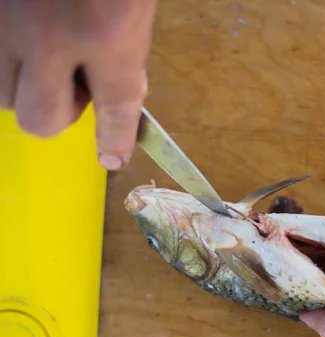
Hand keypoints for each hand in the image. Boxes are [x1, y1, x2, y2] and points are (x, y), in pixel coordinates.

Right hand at [0, 0, 157, 169]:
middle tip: (77, 84)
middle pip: (40, 120)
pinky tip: (27, 37)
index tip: (113, 157)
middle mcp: (47, 36)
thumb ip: (126, 50)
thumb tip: (121, 91)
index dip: (116, 138)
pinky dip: (9, 61)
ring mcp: (5, 22)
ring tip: (48, 53)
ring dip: (28, 88)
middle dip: (60, 113)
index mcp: (106, 32)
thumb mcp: (135, 4)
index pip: (116, 108)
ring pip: (4, 96)